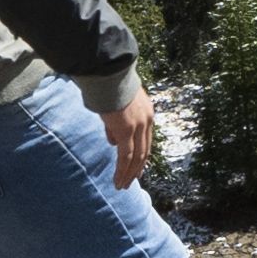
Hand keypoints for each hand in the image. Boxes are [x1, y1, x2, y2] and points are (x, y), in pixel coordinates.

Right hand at [96, 71, 165, 189]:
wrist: (109, 72)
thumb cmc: (109, 83)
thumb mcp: (117, 104)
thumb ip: (117, 122)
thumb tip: (114, 141)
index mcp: (147, 112)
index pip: (147, 139)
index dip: (142, 155)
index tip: (137, 166)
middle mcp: (147, 120)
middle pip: (145, 151)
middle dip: (137, 168)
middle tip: (131, 181)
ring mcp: (138, 126)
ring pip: (137, 158)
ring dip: (129, 174)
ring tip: (122, 185)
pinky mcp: (126, 131)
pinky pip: (126, 157)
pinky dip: (123, 171)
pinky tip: (118, 180)